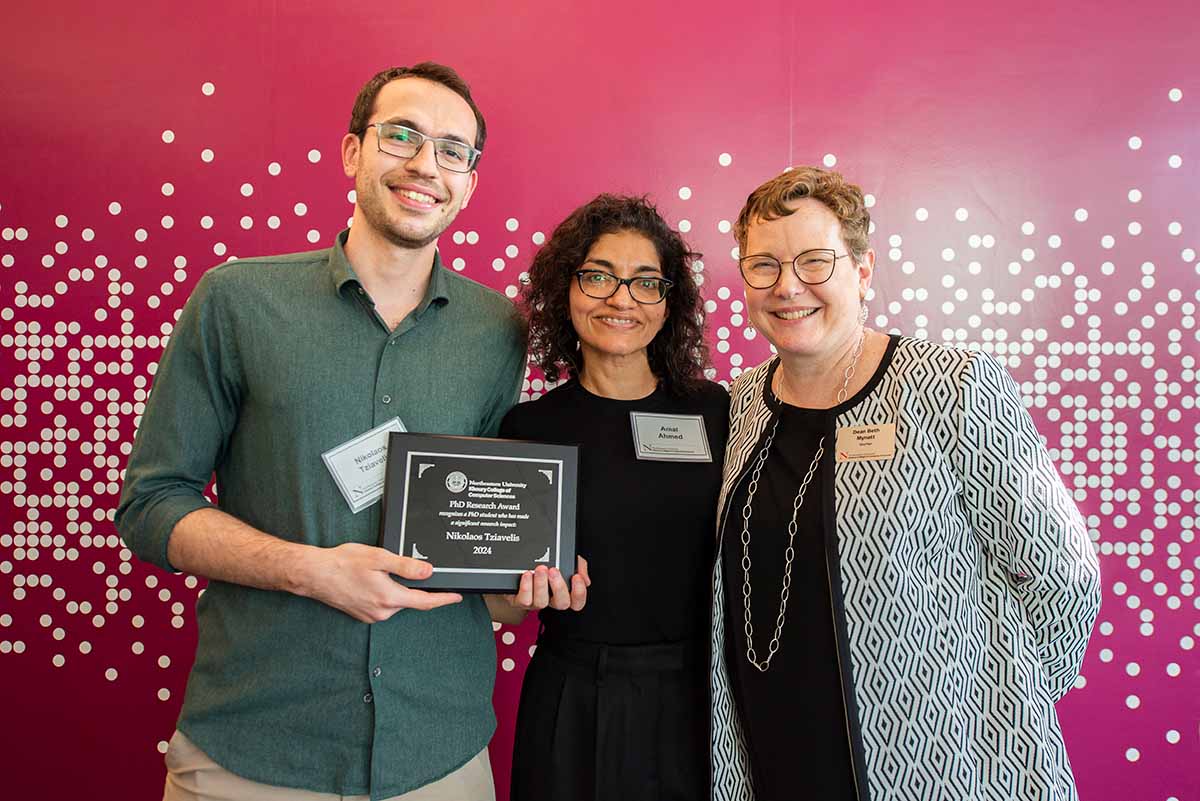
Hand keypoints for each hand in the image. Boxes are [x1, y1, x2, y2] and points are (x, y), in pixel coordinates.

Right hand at [296, 542, 461, 622]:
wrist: (314, 574)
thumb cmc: (342, 564)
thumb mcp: (379, 558)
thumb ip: (406, 566)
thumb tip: (428, 572)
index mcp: (389, 598)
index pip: (425, 602)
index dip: (444, 599)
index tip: (457, 597)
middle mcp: (382, 611)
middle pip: (409, 600)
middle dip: (413, 587)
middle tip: (401, 568)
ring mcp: (371, 615)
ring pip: (395, 601)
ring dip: (395, 588)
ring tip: (377, 571)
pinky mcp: (362, 614)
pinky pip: (382, 604)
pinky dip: (383, 592)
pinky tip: (370, 580)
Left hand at [508, 556, 589, 612]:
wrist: (516, 571)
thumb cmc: (542, 566)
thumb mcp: (563, 560)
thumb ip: (578, 565)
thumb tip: (584, 578)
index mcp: (563, 591)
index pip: (577, 601)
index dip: (579, 592)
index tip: (576, 577)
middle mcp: (550, 599)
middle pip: (562, 604)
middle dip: (559, 586)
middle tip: (554, 570)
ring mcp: (535, 601)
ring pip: (542, 602)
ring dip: (541, 584)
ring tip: (540, 569)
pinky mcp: (520, 601)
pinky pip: (525, 600)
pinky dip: (526, 587)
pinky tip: (527, 575)